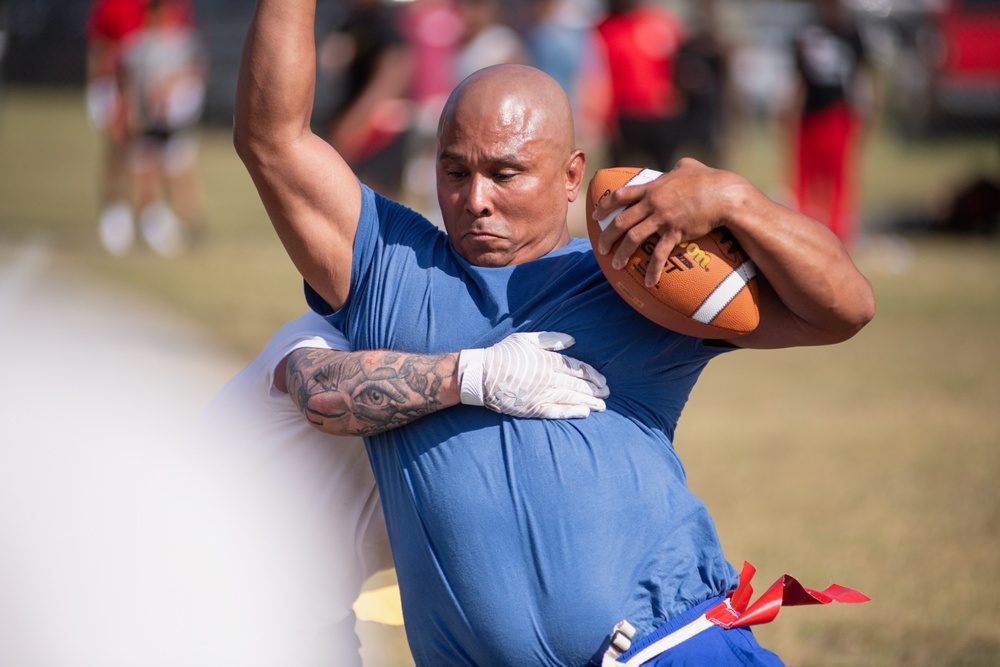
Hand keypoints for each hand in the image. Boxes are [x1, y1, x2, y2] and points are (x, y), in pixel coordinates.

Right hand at [458, 332, 608, 418]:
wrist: (481, 375)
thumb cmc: (503, 354)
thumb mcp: (526, 339)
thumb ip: (551, 339)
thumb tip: (573, 341)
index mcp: (548, 360)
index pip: (577, 368)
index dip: (593, 375)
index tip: (602, 380)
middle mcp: (549, 378)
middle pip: (578, 384)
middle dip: (595, 389)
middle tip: (607, 394)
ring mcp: (542, 394)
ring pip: (571, 398)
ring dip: (589, 402)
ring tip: (602, 406)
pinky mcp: (533, 408)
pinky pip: (557, 411)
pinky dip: (572, 412)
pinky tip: (584, 413)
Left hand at [593, 158, 750, 287]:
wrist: (725, 194)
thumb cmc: (709, 178)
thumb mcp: (688, 165)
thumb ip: (676, 167)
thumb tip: (676, 166)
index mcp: (652, 187)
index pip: (620, 195)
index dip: (605, 206)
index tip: (595, 216)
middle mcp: (653, 203)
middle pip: (621, 220)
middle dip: (607, 236)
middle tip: (600, 248)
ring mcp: (662, 218)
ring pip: (633, 238)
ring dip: (621, 253)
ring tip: (615, 265)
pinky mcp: (675, 232)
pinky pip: (659, 254)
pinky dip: (652, 270)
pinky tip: (649, 282)